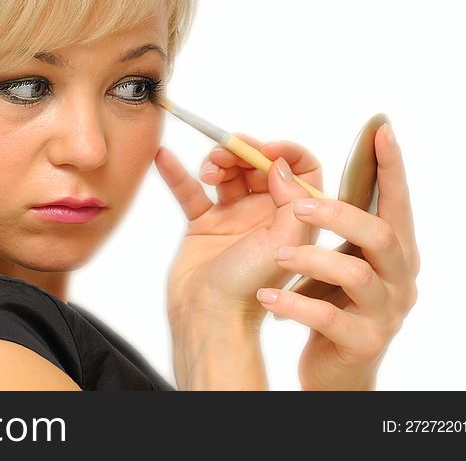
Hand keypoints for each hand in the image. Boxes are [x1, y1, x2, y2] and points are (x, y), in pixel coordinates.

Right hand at [154, 134, 323, 328]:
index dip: (286, 153)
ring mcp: (233, 218)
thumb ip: (293, 200)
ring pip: (227, 173)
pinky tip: (164, 156)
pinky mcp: (203, 224)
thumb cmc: (251, 287)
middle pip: (258, 165)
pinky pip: (190, 191)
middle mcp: (266, 214)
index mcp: (293, 217)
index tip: (265, 150)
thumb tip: (280, 166)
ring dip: (216, 162)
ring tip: (208, 171)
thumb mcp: (286, 241)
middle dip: (243, 152)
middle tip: (226, 153)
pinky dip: (177, 173)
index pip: (301, 170)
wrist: (209, 315)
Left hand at [255, 123, 418, 389]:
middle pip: (382, 234)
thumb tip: (284, 169)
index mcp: (392, 251)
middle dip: (339, 213)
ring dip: (312, 258)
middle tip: (298, 204)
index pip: (396, 202)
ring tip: (276, 254)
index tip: (380, 129)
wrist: (332, 369)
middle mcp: (397, 278)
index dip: (391, 167)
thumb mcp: (330, 256)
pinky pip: (327, 317)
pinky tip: (268, 298)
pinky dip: (293, 304)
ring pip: (357, 274)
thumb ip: (319, 218)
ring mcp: (384, 313)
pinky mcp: (361, 342)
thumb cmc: (330, 300)